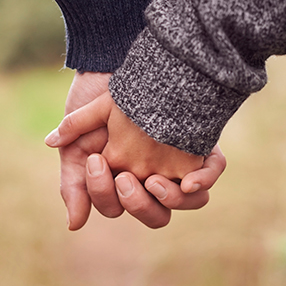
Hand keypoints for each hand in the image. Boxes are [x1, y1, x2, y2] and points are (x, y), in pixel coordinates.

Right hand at [47, 91, 224, 228]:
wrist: (118, 60)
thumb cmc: (94, 100)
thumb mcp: (77, 143)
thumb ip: (74, 184)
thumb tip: (75, 225)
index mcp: (122, 179)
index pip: (118, 206)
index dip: (104, 193)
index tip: (96, 161)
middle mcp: (152, 176)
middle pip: (155, 214)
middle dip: (137, 203)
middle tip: (125, 177)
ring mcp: (178, 161)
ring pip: (188, 201)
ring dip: (170, 199)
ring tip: (152, 180)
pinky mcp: (199, 143)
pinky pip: (211, 171)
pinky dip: (204, 180)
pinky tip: (189, 180)